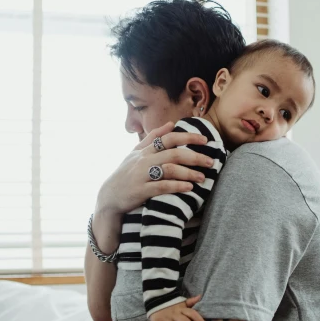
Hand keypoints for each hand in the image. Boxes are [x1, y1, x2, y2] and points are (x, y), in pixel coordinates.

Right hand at [92, 123, 214, 247]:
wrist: (109, 197)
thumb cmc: (126, 174)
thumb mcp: (136, 153)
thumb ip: (152, 137)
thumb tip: (171, 123)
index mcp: (144, 150)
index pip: (168, 138)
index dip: (188, 137)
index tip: (205, 140)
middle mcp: (143, 160)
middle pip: (173, 153)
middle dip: (195, 157)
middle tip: (211, 161)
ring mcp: (141, 175)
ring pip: (169, 169)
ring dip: (189, 173)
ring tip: (203, 177)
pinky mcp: (141, 191)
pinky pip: (162, 187)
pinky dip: (177, 186)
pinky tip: (189, 188)